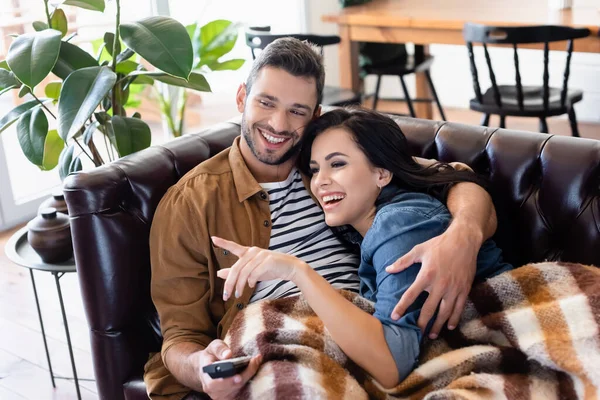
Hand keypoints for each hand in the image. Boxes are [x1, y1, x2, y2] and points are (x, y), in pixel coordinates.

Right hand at [198, 339, 261, 399]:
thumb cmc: (211, 355)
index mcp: (205, 375)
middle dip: (243, 377)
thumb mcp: (213, 347)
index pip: (214, 383)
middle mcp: (210, 388)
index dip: (227, 381)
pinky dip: (248, 384)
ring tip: (255, 363)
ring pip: (236, 391)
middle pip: (229, 388)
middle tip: (254, 363)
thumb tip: (228, 354)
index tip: (239, 376)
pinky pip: (239, 393)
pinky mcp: (227, 396)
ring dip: (247, 378)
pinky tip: (253, 371)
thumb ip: (219, 349)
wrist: (207, 365)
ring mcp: (219, 394)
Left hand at [211, 236, 306, 300]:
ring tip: (238, 295)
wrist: (291, 268)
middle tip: (225, 295)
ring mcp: (261, 255)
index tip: (212, 238)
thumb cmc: (270, 269)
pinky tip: (251, 285)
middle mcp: (253, 251)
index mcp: (248, 252)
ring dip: (240, 286)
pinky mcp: (269, 261)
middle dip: (229, 283)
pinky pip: (255, 273)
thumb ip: (236, 272)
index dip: (223, 243)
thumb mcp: (251, 271)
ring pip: (244, 273)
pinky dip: (251, 281)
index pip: (234, 247)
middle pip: (236, 268)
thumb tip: (219, 273)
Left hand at [385, 222, 478, 338]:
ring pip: (444, 313)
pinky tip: (449, 326)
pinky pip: (459, 308)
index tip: (395, 317)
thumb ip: (403, 262)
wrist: (464, 241)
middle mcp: (440, 285)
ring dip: (438, 326)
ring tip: (432, 335)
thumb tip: (388, 269)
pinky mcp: (464, 289)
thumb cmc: (439, 244)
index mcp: (426, 275)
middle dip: (421, 323)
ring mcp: (453, 289)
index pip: (410, 295)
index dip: (402, 307)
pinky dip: (454, 319)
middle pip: (428, 309)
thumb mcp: (419, 250)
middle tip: (416, 333)